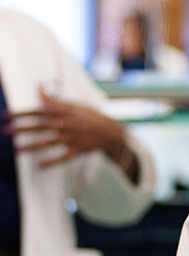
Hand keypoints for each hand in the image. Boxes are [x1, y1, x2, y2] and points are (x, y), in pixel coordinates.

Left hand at [5, 89, 135, 175]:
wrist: (111, 131)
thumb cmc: (90, 116)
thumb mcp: (75, 105)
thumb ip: (55, 101)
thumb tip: (38, 89)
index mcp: (65, 112)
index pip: (39, 111)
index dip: (22, 113)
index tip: (6, 115)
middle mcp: (66, 124)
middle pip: (40, 126)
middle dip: (21, 128)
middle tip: (6, 131)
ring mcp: (72, 138)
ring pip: (48, 142)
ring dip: (31, 146)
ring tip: (17, 149)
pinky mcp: (77, 150)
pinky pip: (63, 157)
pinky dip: (51, 162)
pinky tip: (39, 166)